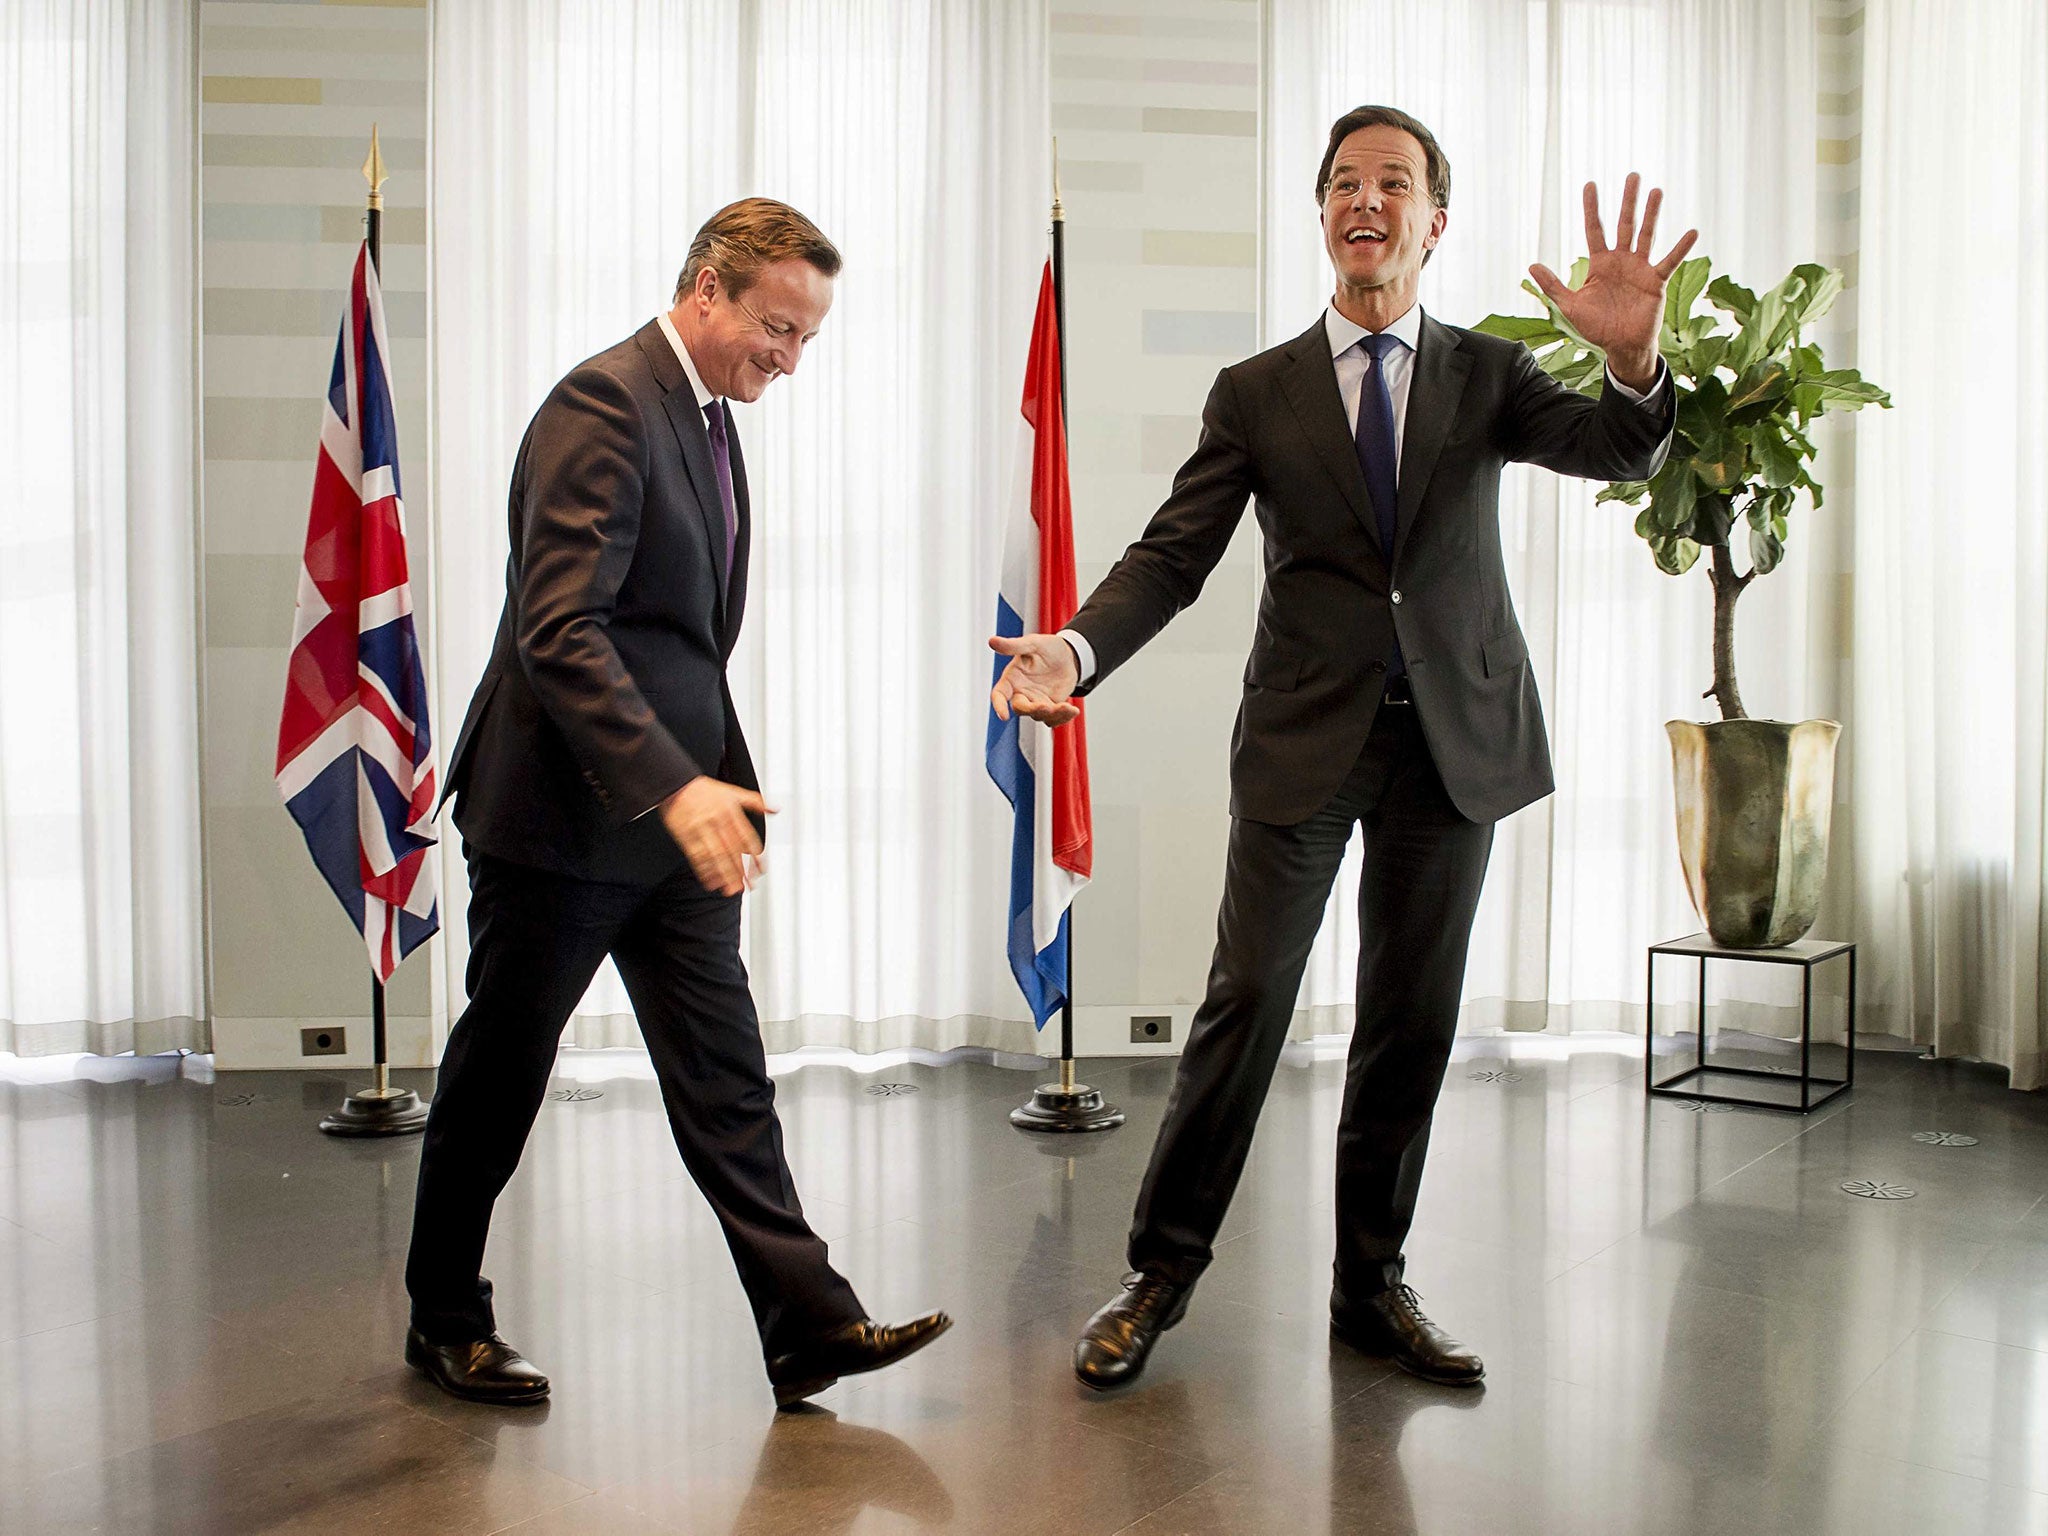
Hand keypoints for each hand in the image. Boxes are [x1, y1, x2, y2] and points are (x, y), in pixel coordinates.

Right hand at [658, 776, 774, 895]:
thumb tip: (775, 809)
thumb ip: (756, 802)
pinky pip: (696, 856)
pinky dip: (703, 870)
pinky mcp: (685, 836)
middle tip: (748, 886)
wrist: (676, 784)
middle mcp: (718, 821)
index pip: (747, 838)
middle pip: (732, 851)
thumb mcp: (734, 791)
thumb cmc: (705, 789)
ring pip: (715, 856)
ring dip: (724, 875)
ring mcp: (701, 829)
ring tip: (731, 890)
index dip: (755, 857)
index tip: (760, 871)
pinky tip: (710, 882)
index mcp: (731, 812)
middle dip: (741, 871)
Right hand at [989, 634, 1080, 726]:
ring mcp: (1036, 701)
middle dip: (1032, 710)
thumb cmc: (1047, 647)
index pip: (999, 694)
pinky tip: (1073, 710)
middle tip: (1046, 706)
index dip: (999, 705)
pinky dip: (1063, 717)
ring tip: (1066, 707)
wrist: (1068, 655)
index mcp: (1012, 678)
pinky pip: (1053, 718)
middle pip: (1020, 709)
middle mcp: (1021, 692)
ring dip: (1052, 714)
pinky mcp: (1050, 706)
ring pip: (1039, 716)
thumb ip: (1013, 646)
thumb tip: (992, 641)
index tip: (1003, 716)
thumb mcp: (1032, 644)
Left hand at [1529, 172, 1697, 390]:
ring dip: (1652, 213)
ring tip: (1656, 191)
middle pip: (1624, 224)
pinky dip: (1681, 248)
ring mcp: (1640, 268)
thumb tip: (1531, 265)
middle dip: (1627, 200)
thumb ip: (1553, 285)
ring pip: (1646, 235)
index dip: (1591, 208)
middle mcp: (1621, 260)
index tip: (1590, 184)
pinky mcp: (1656, 281)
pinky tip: (1692, 232)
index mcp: (1600, 263)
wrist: (1620, 346)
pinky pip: (1669, 262)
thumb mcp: (1570, 306)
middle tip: (1632, 175)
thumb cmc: (1596, 326)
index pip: (1594, 229)